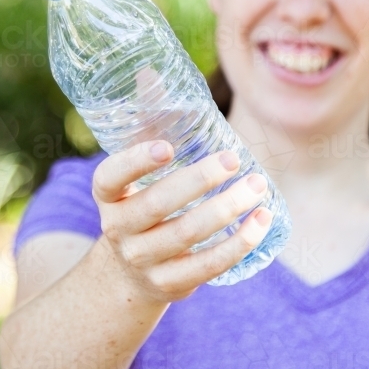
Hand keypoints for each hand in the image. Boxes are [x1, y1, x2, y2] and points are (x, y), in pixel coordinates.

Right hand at [92, 139, 271, 303]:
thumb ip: (149, 139)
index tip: (168, 147)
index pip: (110, 177)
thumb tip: (162, 84)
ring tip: (256, 186)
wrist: (128, 274)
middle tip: (233, 159)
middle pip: (158, 204)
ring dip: (228, 208)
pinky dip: (239, 243)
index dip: (136, 162)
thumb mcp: (134, 182)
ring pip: (188, 233)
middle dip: (200, 179)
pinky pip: (208, 264)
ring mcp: (142, 260)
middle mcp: (118, 229)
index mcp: (108, 196)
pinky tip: (261, 221)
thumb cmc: (143, 209)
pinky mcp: (169, 283)